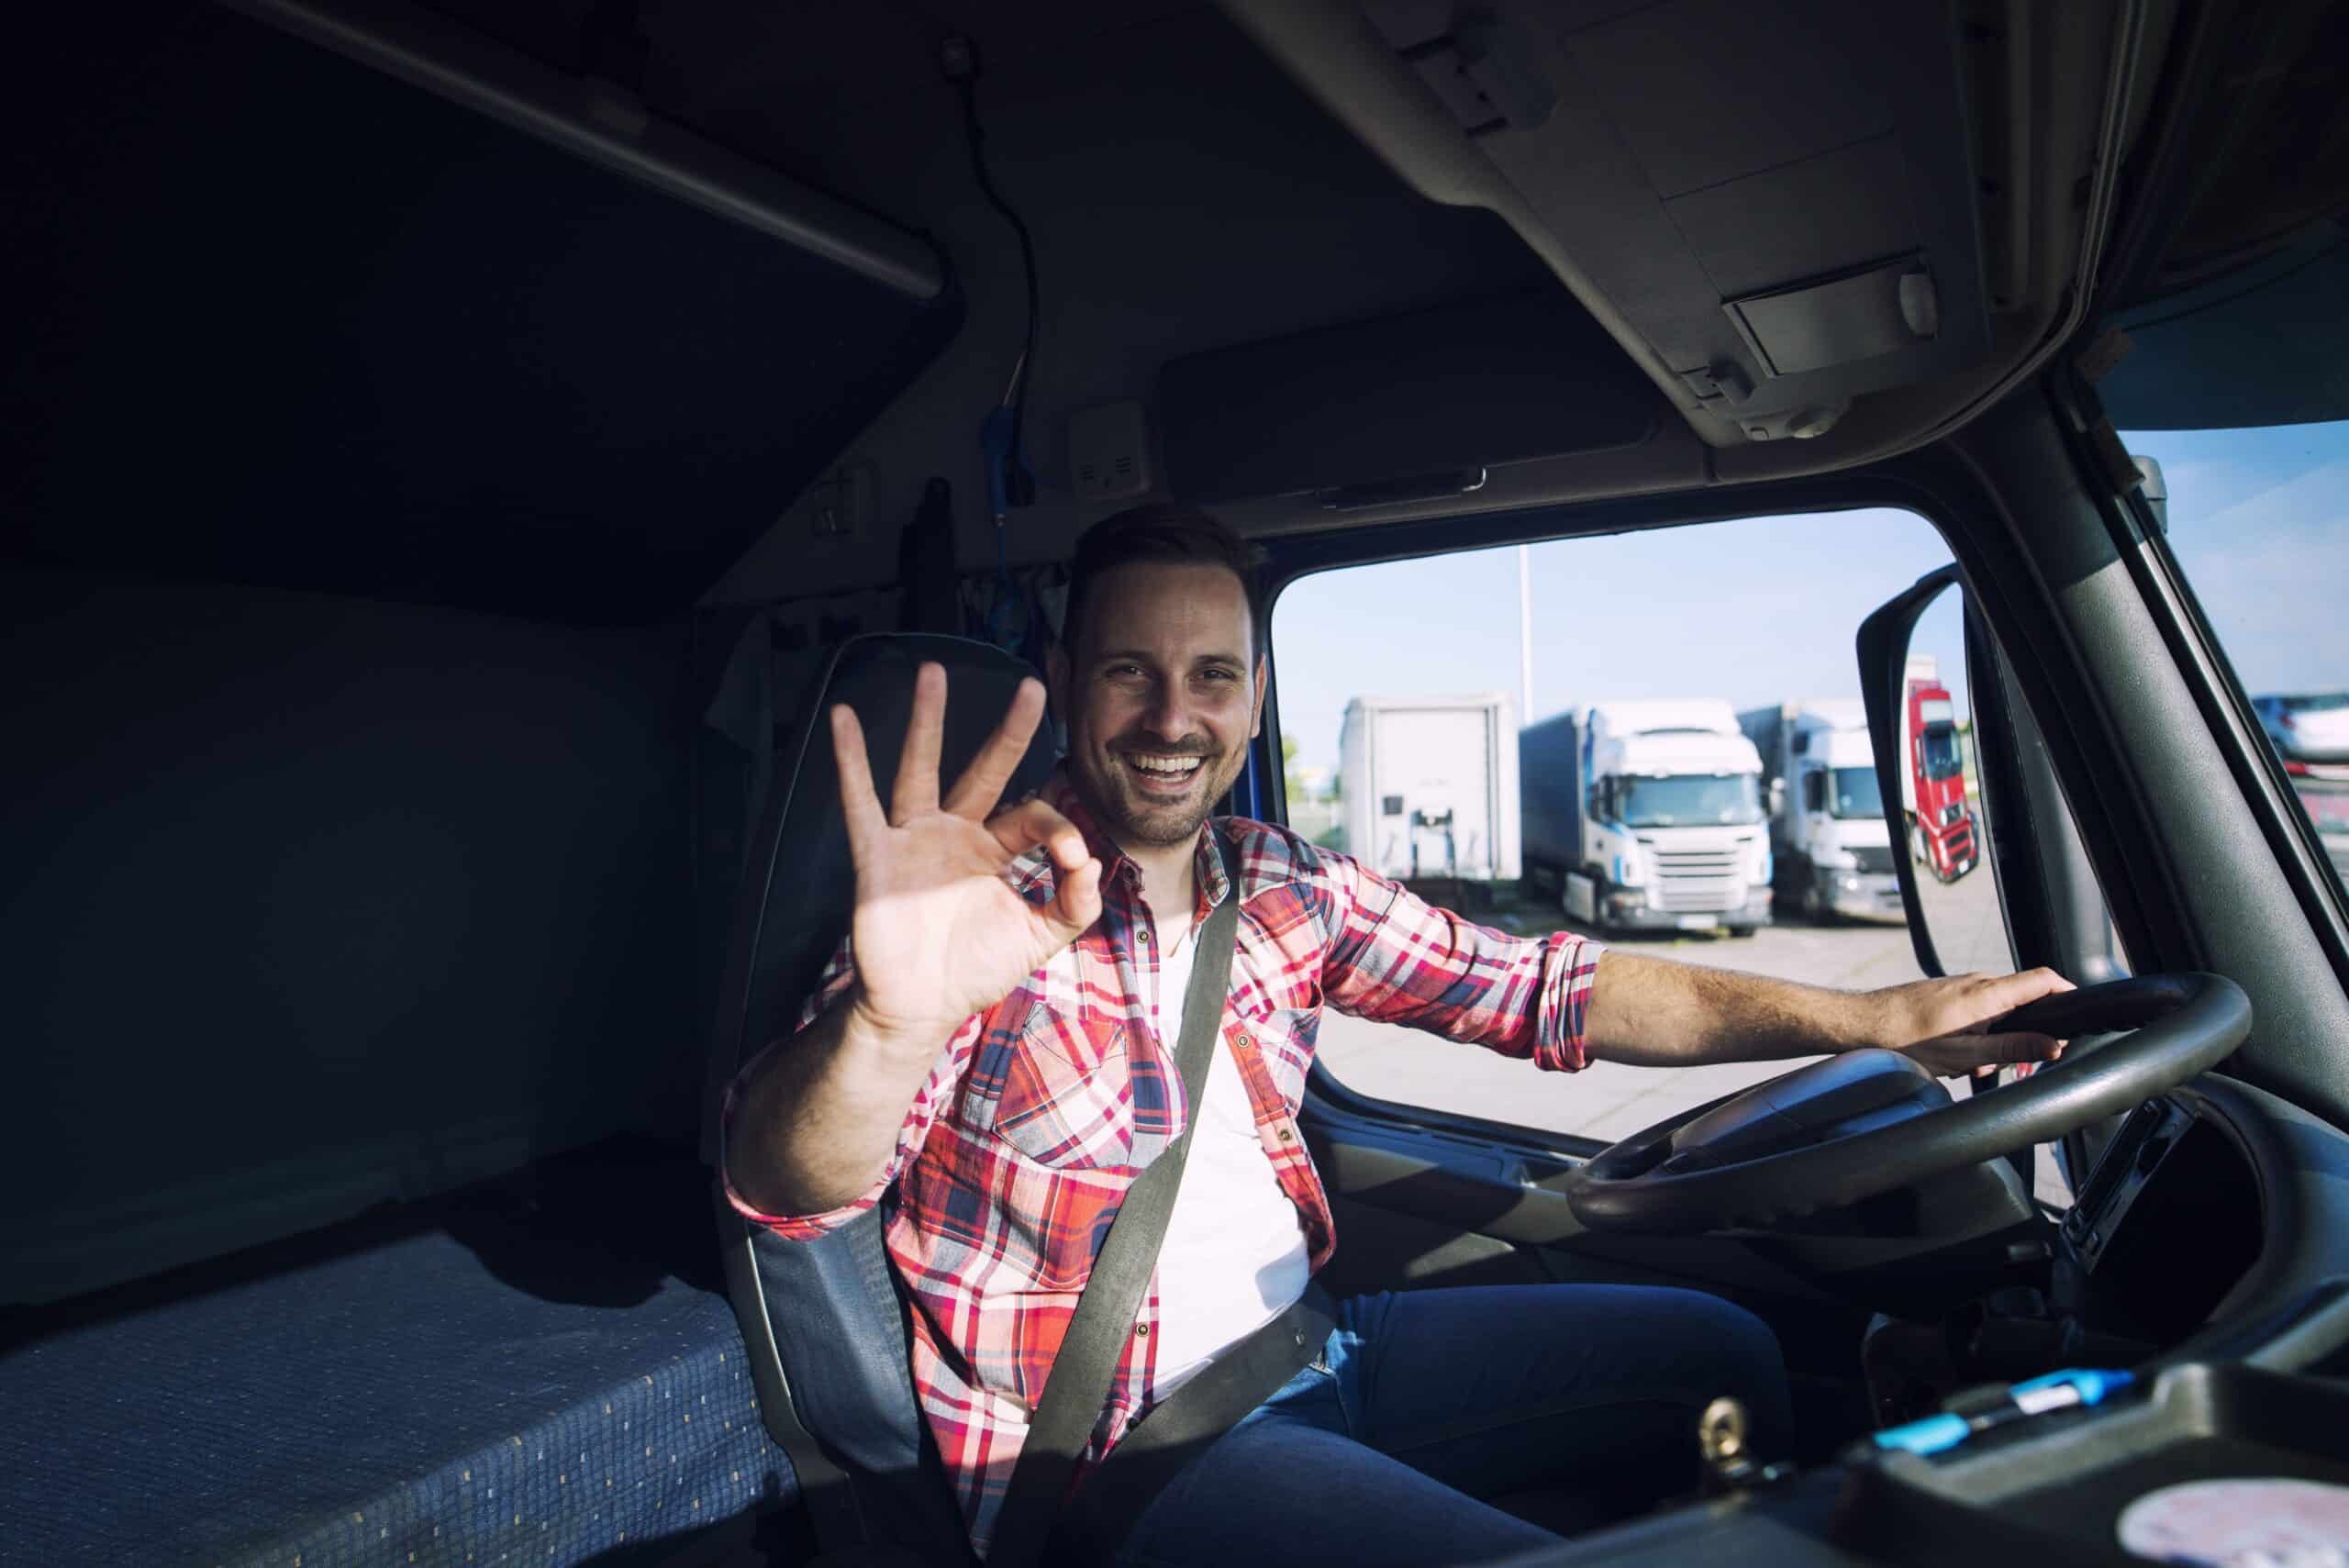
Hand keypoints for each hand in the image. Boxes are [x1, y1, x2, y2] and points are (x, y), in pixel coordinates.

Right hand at [832, 662, 1102, 1049]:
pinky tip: (844, 720)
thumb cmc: (974, 971)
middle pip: (984, 771)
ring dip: (927, 722)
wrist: (919, 1010)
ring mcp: (914, 840)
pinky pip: (861, 802)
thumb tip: (1095, 863)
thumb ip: (1074, 904)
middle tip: (1033, 687)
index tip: (1072, 858)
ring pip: (921, 769)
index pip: (1032, 817)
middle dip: (1008, 731)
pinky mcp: (877, 856)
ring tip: (931, 670)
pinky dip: (850, 761)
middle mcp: (955, 834)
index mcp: (994, 850)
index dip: (1060, 830)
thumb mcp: (1038, 938)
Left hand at [1868, 968, 2074, 1077]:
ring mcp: (1960, 985)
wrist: (1861, 1024)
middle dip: (2017, 1037)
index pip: (2043, 980)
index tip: (2077, 1015)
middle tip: (1991, 1065)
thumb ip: (2012, 1049)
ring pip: (1996, 1013)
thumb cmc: (1905, 1040)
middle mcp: (1977, 982)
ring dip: (1989, 1042)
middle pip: (2022, 1004)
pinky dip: (1972, 1035)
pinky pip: (1975, 1012)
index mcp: (1987, 994)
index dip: (2067, 994)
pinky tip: (1949, 1054)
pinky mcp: (1946, 993)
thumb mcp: (1965, 1054)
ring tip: (1962, 1063)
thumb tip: (2052, 1046)